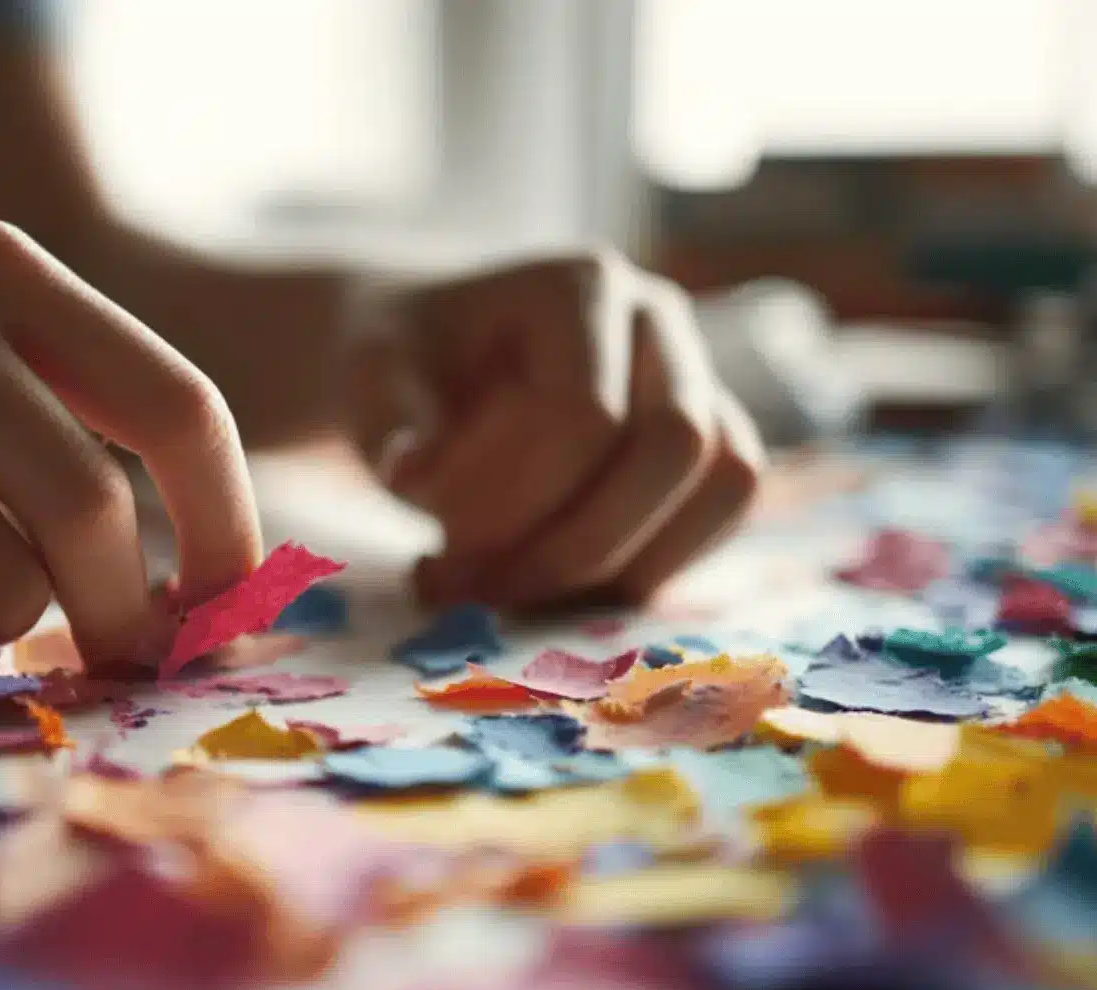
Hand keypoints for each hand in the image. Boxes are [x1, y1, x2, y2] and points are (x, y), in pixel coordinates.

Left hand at [345, 251, 763, 610]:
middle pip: (678, 442)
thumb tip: (415, 467)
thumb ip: (388, 416)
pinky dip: (648, 573)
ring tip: (519, 596)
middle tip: (480, 592)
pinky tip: (554, 592)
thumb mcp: (369, 378)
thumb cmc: (400, 370)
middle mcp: (657, 320)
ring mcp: (696, 378)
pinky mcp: (708, 445)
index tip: (434, 550)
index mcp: (579, 285)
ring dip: (627, 567)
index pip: (585, 412)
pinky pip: (721, 517)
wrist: (425, 369)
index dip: (515, 503)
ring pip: (727, 482)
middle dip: (578, 544)